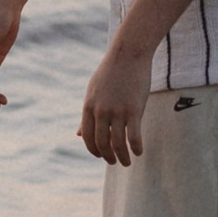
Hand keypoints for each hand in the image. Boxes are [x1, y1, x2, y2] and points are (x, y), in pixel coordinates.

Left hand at [79, 33, 154, 165]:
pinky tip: (139, 152)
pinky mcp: (134, 110)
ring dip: (122, 157)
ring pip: (118, 143)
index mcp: (88, 107)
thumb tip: (78, 134)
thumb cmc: (111, 73)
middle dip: (108, 157)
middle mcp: (101, 111)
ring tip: (127, 162)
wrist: (128, 54)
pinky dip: (136, 148)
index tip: (102, 156)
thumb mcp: (93, 92)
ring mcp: (117, 111)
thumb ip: (87, 115)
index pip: (88, 137)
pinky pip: (134, 136)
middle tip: (114, 162)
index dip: (94, 150)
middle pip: (102, 143)